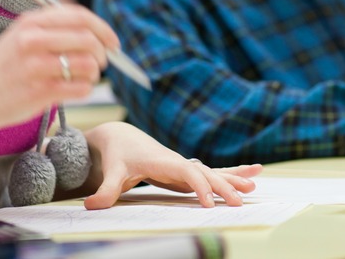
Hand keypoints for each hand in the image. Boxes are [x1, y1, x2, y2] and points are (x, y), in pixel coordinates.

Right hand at [0, 4, 120, 131]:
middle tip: (102, 63)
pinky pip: (81, 88)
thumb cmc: (3, 68)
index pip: (81, 17)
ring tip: (85, 77)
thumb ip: (53, 28)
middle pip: (89, 39)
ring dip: (94, 73)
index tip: (113, 42)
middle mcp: (33, 40)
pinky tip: (75, 90)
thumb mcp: (20, 35)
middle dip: (103, 53)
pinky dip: (85, 89)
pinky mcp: (39, 91)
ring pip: (88, 64)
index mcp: (31, 22)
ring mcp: (36, 66)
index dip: (104, 29)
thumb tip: (96, 31)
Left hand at [81, 122, 261, 209]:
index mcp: (164, 161)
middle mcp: (179, 162)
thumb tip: (91, 205)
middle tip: (241, 201)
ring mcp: (184, 166)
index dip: (200, 187)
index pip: (188, 172)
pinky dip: (231, 175)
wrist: (122, 137)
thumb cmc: (119, 153)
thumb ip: (105, 190)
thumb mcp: (112, 171)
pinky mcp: (185, 172)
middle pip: (206, 173)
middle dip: (224, 186)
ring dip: (233, 178)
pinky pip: (211, 174)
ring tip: (254, 186)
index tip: (209, 204)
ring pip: (213, 172)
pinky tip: (251, 177)